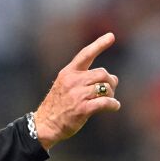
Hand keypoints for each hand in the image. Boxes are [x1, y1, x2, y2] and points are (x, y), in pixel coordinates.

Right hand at [33, 32, 119, 149]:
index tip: (111, 36)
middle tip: (110, 90)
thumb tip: (113, 79)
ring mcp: (77, 95)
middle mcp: (73, 81)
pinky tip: (114, 107)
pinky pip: (105, 102)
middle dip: (110, 81)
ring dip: (111, 94)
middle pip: (102, 73)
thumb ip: (84, 79)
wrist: (45, 124)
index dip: (99, 44)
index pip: (85, 54)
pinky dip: (113, 104)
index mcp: (68, 73)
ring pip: (105, 87)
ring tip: (109, 100)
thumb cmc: (58, 106)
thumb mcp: (65, 86)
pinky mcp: (83, 109)